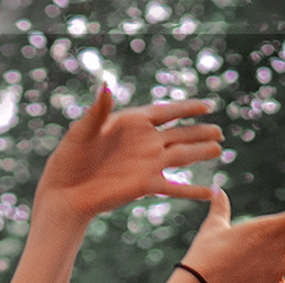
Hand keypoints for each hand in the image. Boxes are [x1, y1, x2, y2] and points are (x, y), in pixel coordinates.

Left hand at [35, 86, 221, 223]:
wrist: (65, 193)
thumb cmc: (68, 160)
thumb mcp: (81, 131)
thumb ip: (98, 111)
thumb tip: (105, 86)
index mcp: (131, 123)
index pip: (166, 111)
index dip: (187, 108)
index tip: (207, 105)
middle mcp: (144, 142)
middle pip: (179, 134)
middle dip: (200, 132)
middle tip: (219, 132)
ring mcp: (147, 165)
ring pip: (181, 156)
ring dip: (201, 153)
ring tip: (218, 150)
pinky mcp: (145, 186)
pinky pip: (174, 187)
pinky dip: (191, 191)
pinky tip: (209, 194)